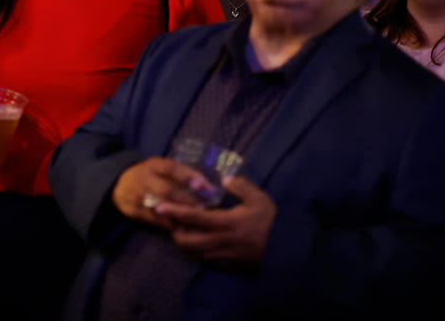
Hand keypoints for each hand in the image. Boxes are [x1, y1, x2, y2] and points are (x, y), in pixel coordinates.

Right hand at [112, 157, 208, 229]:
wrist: (120, 183)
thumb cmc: (151, 175)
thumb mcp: (163, 168)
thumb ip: (184, 174)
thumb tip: (208, 187)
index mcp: (154, 165)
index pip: (171, 168)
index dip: (187, 177)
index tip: (203, 187)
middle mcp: (144, 178)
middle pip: (166, 190)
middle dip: (186, 201)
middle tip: (203, 208)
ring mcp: (137, 195)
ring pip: (160, 207)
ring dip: (178, 214)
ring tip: (194, 220)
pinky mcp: (133, 209)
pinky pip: (153, 219)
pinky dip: (167, 224)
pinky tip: (180, 227)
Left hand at [160, 175, 276, 264]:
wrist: (286, 251)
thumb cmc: (271, 222)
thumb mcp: (259, 199)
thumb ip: (240, 186)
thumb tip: (225, 178)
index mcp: (225, 223)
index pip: (193, 217)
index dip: (174, 212)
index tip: (159, 206)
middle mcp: (219, 242)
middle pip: (185, 240)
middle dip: (173, 230)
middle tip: (171, 219)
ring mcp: (221, 256)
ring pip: (191, 253)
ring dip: (183, 242)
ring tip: (181, 229)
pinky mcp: (225, 265)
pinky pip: (203, 260)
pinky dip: (194, 251)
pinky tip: (196, 241)